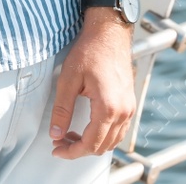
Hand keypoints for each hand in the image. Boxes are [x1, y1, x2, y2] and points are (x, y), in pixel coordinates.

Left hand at [49, 16, 134, 158]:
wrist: (109, 34)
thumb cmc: (90, 52)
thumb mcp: (68, 80)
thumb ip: (62, 109)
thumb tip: (55, 133)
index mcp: (108, 107)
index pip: (90, 144)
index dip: (71, 151)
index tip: (57, 149)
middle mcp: (123, 111)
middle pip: (102, 147)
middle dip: (79, 149)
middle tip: (60, 141)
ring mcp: (129, 108)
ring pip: (112, 141)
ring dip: (92, 143)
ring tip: (71, 134)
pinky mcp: (129, 103)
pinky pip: (119, 131)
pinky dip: (103, 135)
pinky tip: (87, 127)